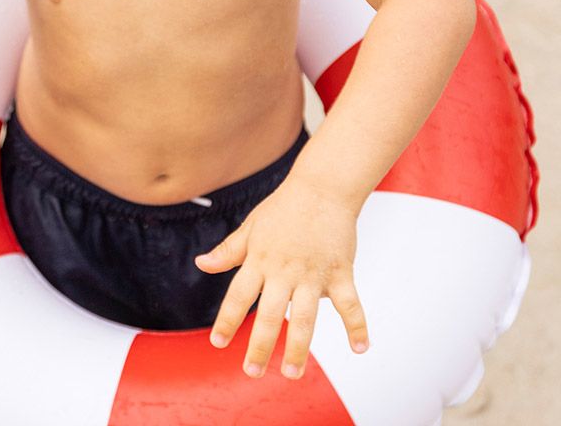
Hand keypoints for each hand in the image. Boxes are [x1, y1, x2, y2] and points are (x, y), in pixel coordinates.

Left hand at [194, 175, 368, 379]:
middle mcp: (284, 270)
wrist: (321, 187)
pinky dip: (357, 326)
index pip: (238, 295)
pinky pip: (350, 303)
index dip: (227, 320)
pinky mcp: (341, 272)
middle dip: (260, 346)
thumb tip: (201, 264)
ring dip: (299, 348)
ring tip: (292, 373)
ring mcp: (313, 273)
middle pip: (270, 314)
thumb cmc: (283, 208)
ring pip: (305, 317)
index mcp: (260, 259)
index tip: (218, 343)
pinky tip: (360, 348)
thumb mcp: (251, 227)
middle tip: (252, 372)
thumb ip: (229, 250)